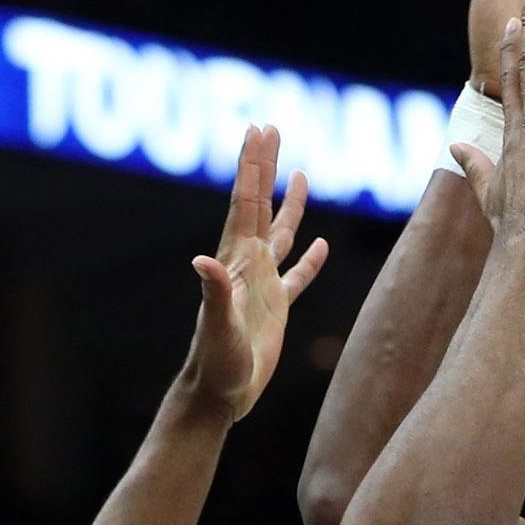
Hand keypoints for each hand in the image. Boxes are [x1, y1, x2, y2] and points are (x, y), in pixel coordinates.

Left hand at [186, 124, 330, 420]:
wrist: (219, 395)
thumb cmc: (216, 364)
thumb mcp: (217, 328)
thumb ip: (215, 293)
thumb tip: (204, 260)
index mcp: (237, 261)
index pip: (246, 203)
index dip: (253, 166)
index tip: (258, 131)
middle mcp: (249, 265)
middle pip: (260, 204)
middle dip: (265, 167)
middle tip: (270, 129)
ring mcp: (264, 285)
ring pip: (281, 233)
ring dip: (289, 204)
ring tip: (299, 173)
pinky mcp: (276, 309)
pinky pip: (298, 276)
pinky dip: (310, 258)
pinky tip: (321, 245)